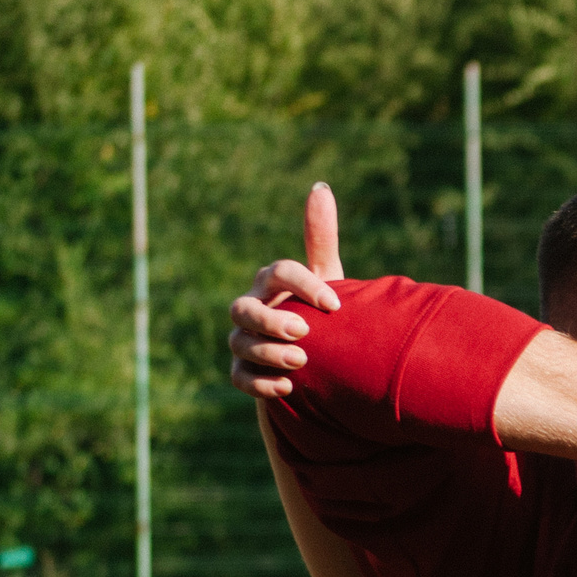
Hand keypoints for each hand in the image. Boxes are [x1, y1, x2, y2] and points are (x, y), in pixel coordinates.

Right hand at [226, 182, 345, 397]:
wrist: (313, 354)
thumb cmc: (318, 309)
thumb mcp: (326, 275)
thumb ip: (320, 237)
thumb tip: (320, 187)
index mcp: (272, 282)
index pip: (279, 273)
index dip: (304, 285)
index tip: (336, 305)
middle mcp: (251, 307)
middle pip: (245, 309)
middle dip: (271, 320)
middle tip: (304, 332)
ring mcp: (243, 340)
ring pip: (241, 344)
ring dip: (268, 352)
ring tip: (302, 361)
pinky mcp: (244, 370)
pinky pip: (241, 377)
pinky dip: (261, 384)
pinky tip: (289, 389)